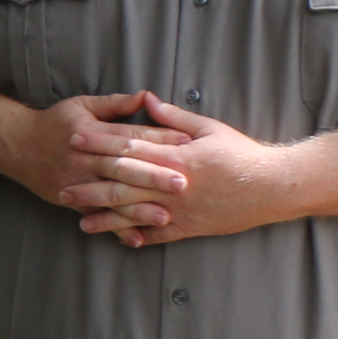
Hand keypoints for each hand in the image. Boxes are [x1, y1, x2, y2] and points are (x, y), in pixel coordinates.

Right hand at [0, 91, 191, 209]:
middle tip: (182, 183)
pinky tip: (137, 238)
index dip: (159, 139)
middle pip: (123, 167)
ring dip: (138, 208)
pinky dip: (116, 228)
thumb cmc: (54, 123)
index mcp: (91, 132)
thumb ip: (115, 104)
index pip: (131, 136)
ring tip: (164, 216)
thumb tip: (147, 96)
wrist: (16, 144)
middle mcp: (84, 158)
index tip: (187, 145)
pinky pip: (97, 216)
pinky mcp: (73, 200)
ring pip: (111, 195)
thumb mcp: (82, 105)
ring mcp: (78, 181)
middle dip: (153, 176)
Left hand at [68, 95, 304, 244]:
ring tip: (78, 219)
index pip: (129, 147)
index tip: (75, 138)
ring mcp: (181, 209)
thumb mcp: (210, 128)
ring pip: (135, 213)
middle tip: (62, 183)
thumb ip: (174, 117)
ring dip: (105, 216)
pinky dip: (137, 236)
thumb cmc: (243, 154)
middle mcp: (174, 185)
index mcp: (177, 157)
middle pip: (123, 183)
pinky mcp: (191, 228)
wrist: (275, 187)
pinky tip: (116, 238)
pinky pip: (159, 235)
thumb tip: (145, 100)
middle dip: (90, 183)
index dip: (99, 142)